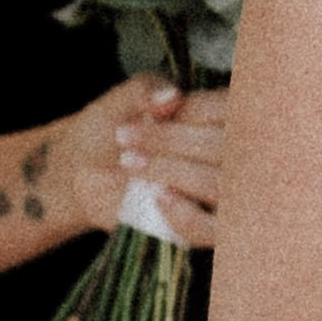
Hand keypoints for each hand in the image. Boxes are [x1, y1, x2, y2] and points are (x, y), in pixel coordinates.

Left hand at [46, 80, 233, 251]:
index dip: (192, 111)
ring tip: (128, 162)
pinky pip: (212, 230)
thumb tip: (171, 97)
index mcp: (225, 115)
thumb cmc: (114, 125)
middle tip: (124, 136)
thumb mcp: (126, 99)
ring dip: (171, 171)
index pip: (228, 110)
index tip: (150, 112)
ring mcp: (224, 194)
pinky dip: (184, 214)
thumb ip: (147, 91)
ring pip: (218, 185)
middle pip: (225, 147)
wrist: (86, 168)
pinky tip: (156, 196)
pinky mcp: (207, 229)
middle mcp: (235, 155)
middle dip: (172, 141)